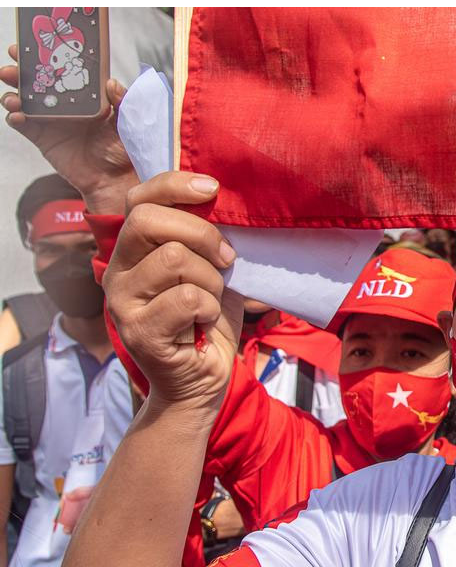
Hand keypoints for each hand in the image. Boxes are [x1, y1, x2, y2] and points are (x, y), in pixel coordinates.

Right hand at [1, 44, 137, 213]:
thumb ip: (121, 100)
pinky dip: (15, 118)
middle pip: (38, 81)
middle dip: (21, 69)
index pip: (63, 69)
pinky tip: (17, 115)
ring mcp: (51, 120)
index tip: (34, 43)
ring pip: (25, 100)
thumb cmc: (125, 149)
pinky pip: (23, 125)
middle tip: (14, 62)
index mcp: (85, 94)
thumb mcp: (128, 121)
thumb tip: (110, 82)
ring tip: (14, 95)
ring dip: (14, 93)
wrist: (115, 179)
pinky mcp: (43, 138)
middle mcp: (65, 104)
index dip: (47, 55)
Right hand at [103, 172, 241, 410]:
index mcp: (134, 250)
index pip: (139, 199)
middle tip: (226, 259)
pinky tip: (206, 321)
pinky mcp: (138, 331)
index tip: (213, 188)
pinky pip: (185, 298)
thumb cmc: (208, 321)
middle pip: (147, 221)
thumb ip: (208, 239)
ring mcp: (123, 302)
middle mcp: (118, 271)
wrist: (201, 382)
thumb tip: (224, 200)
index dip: (174, 185)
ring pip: (173, 259)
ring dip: (211, 279)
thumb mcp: (213, 271)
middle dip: (201, 234)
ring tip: (213, 299)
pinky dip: (209, 307)